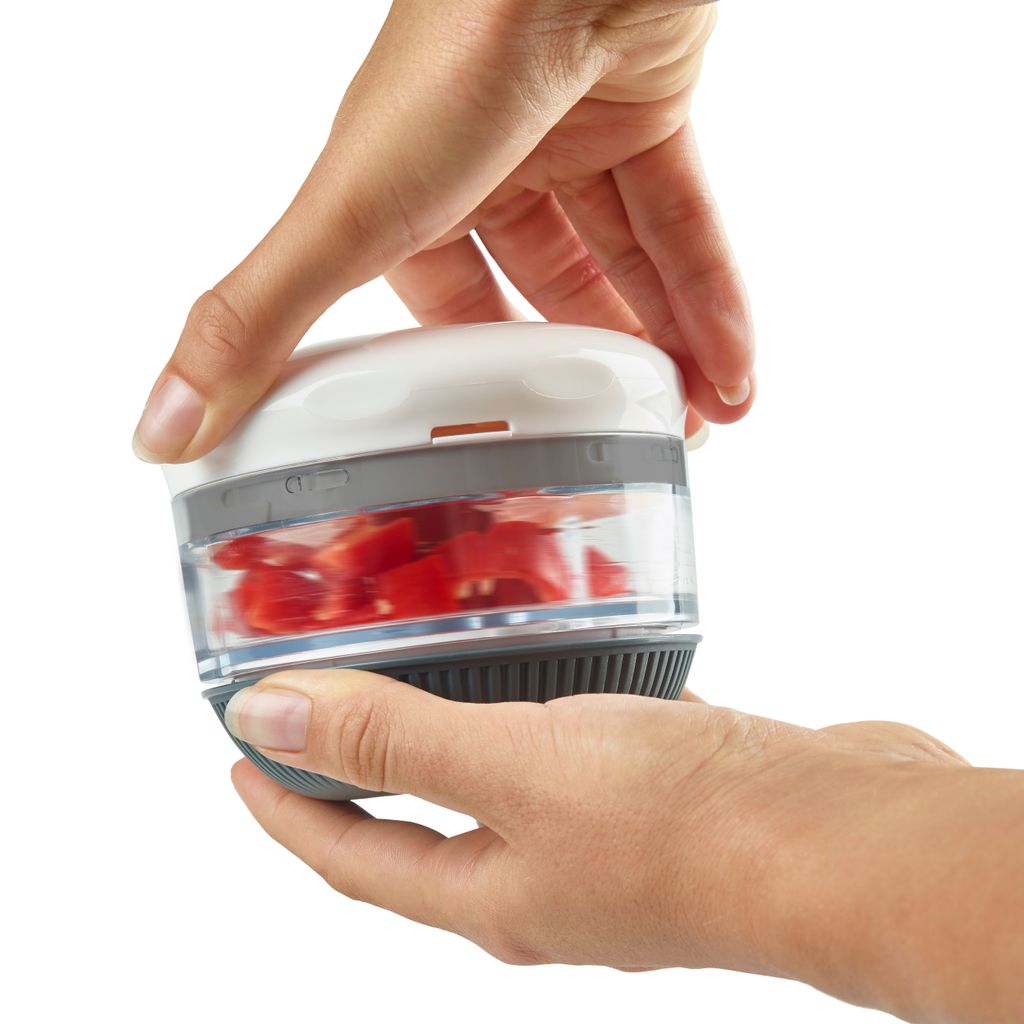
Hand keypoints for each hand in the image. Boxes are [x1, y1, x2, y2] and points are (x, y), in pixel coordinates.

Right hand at [134, 0, 753, 463]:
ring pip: (621, 266)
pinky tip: (733, 375)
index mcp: (407, 196)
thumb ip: (256, 322)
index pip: (439, 303)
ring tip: (692, 427)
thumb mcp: (346, 218)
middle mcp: (487, 168)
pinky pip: (683, 227)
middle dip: (581, 368)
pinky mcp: (649, 115)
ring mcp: (572, 140)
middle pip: (542, 292)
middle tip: (620, 444)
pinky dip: (711, 299)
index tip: (506, 439)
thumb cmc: (455, 58)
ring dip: (660, 346)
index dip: (471, 371)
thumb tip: (160, 424)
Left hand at [225, 670, 1023, 1020]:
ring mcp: (606, 835)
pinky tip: (554, 647)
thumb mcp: (515, 768)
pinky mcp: (662, 790)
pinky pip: (576, 741)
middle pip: (417, 824)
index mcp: (491, 893)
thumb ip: (393, 742)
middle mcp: (542, 875)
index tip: (237, 754)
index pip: (348, 857)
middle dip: (358, 770)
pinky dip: (543, 701)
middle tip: (320, 703)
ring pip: (501, 777)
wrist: (850, 838)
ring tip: (426, 659)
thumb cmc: (688, 824)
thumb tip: (265, 720)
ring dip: (454, 728)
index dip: (282, 808)